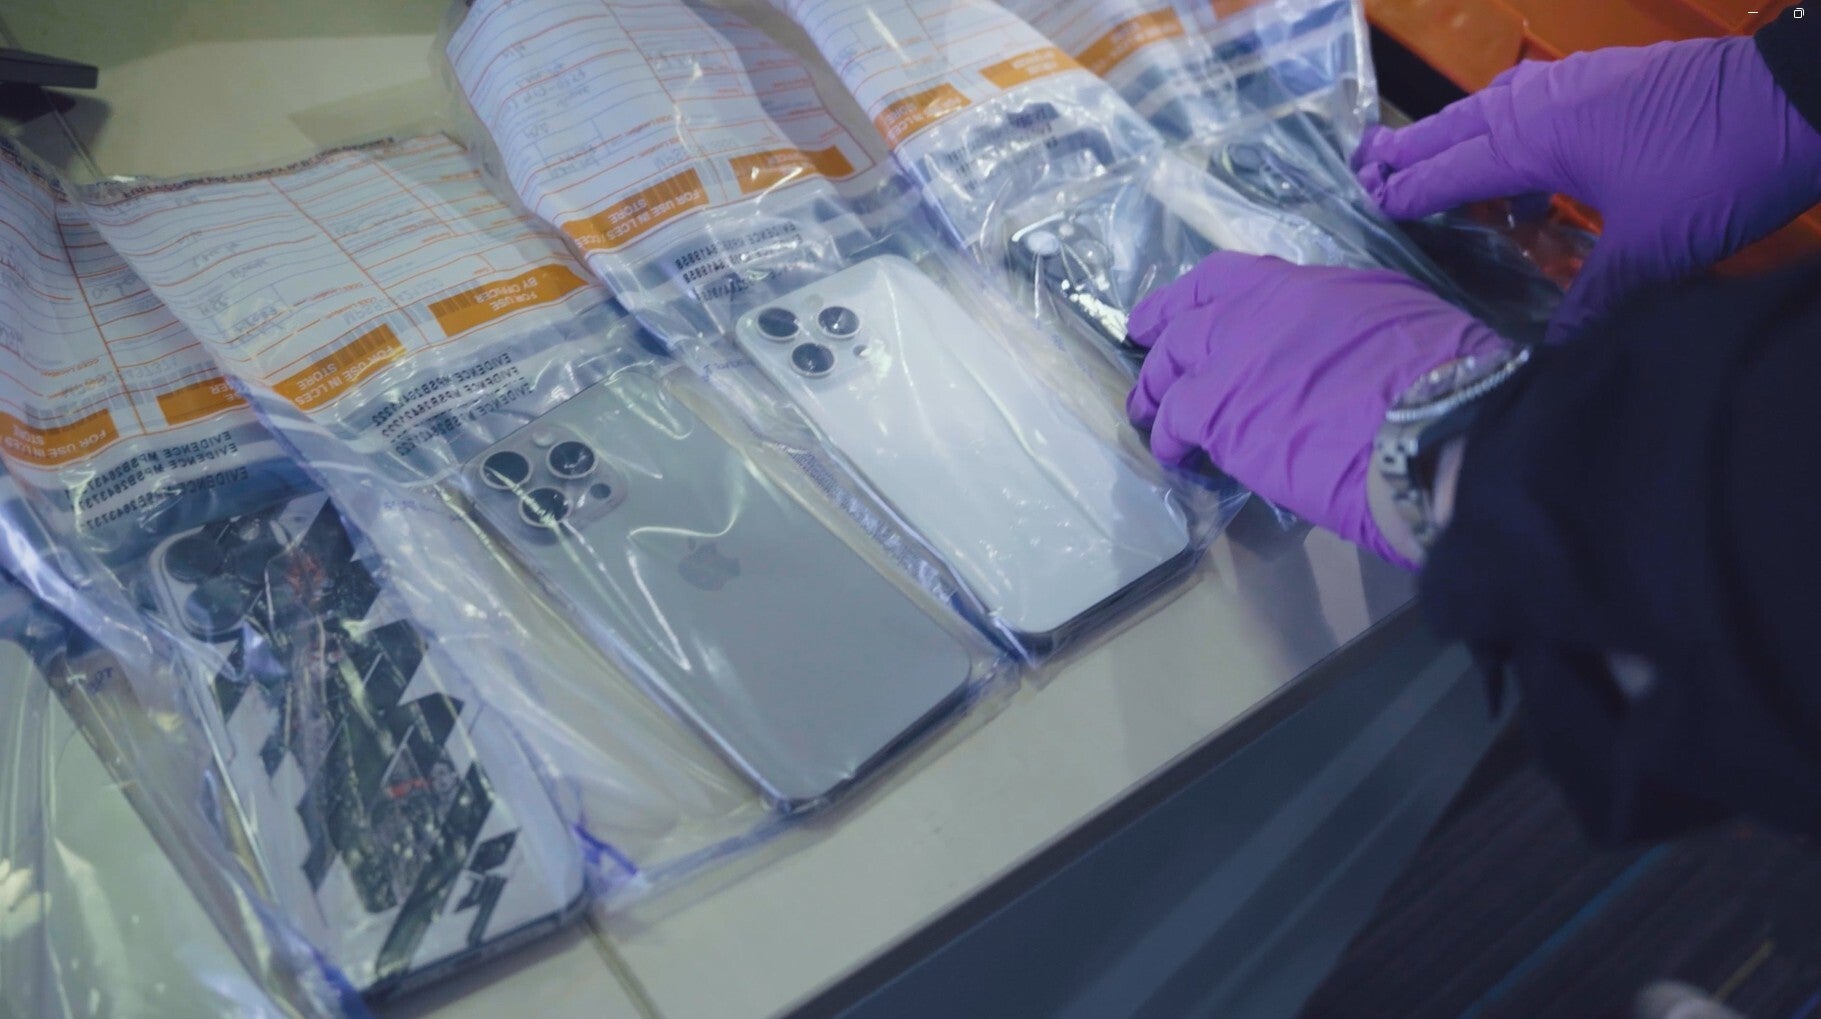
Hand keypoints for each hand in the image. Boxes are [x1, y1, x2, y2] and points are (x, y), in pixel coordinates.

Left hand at [1125, 252, 1504, 566]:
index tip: (1173, 311)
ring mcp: (1229, 359)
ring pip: (1168, 369)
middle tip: (1147, 361)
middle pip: (1186, 322)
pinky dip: (1169, 440)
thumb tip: (1329, 342)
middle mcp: (1254, 312)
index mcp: (1300, 284)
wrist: (1431, 421)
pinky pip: (1174, 423)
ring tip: (1150, 415)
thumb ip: (1341, 321)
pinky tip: (1176, 457)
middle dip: (1162, 341)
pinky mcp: (1217, 413)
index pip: (1225, 277)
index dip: (1190, 297)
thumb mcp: (1391, 313)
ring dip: (1156, 392)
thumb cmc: (1438, 371)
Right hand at [1352, 38, 1820, 341]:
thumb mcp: (1651, 251)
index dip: (1404, 193)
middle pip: (1454, 126)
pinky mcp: (1612, 82)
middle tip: (1362, 166)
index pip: (1448, 170)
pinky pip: (1533, 106)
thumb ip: (1591, 301)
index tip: (1362, 208)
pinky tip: (1524, 176)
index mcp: (1536, 137)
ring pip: (1493, 109)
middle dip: (1407, 150)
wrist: (1804, 99)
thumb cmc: (1717, 171)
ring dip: (1454, 137)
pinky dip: (1508, 133)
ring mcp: (1580, 84)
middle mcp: (1544, 102)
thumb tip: (1550, 355)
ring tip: (1425, 163)